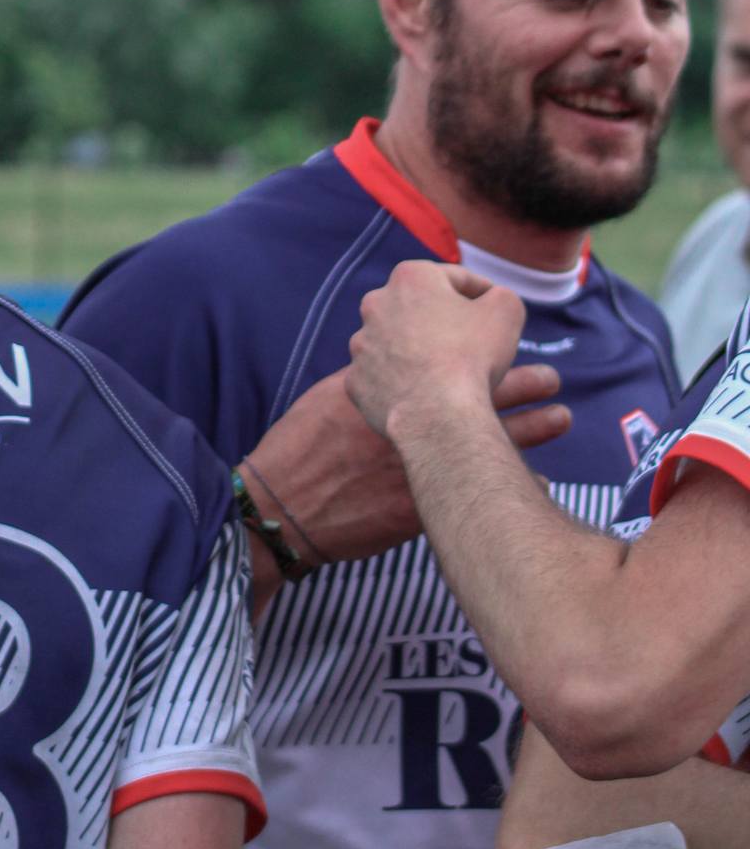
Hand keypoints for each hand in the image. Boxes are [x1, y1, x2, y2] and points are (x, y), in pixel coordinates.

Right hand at [246, 356, 569, 575]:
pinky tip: (538, 484)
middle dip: (523, 384)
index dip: (484, 350)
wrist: (287, 504)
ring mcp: (423, 465)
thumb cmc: (304, 445)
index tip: (503, 342)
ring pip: (493, 442)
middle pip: (482, 394)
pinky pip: (482, 493)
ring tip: (561, 418)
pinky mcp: (427, 506)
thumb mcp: (335, 395)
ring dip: (532, 429)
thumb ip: (378, 381)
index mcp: (392, 390)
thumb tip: (405, 366)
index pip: (449, 358)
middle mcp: (413, 423)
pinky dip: (512, 486)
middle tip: (551, 378)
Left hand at [345, 261, 526, 439]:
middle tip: (467, 340)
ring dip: (415, 350)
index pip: (452, 278)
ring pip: (395, 342)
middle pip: (418, 308)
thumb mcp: (506, 310)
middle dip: (441, 319)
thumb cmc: (471, 356)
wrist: (435, 414)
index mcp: (410, 278)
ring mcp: (361, 344)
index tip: (491, 305)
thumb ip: (500, 295)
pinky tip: (420, 392)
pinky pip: (382, 375)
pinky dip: (399, 381)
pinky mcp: (355, 380)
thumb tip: (491, 299)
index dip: (479, 291)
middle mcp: (376, 305)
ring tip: (443, 370)